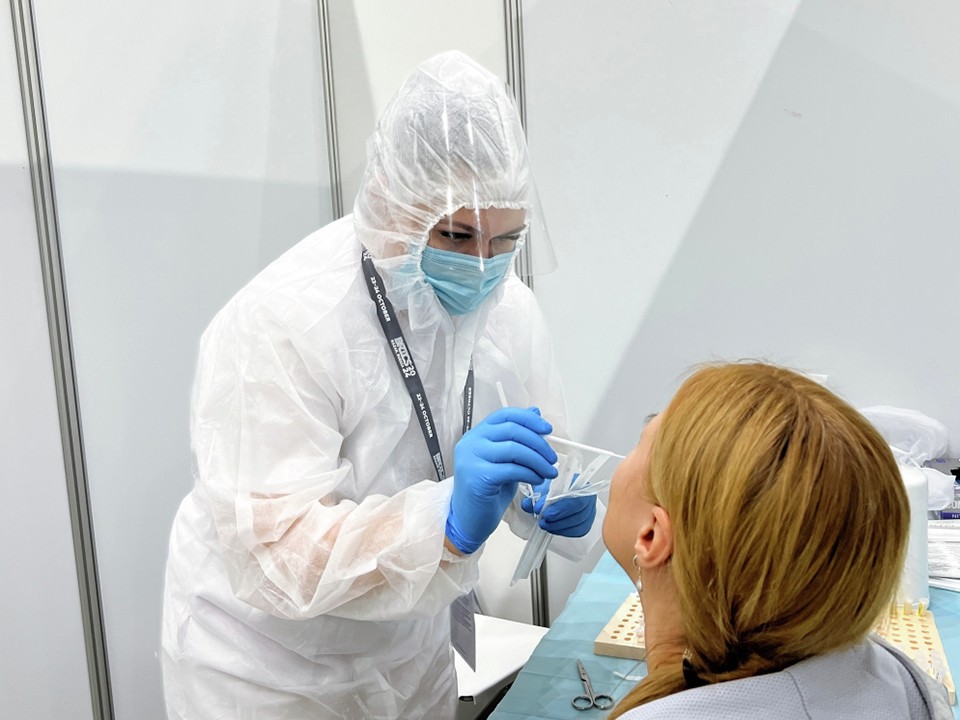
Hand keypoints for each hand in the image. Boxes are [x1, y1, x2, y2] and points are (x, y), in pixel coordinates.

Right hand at [445, 407, 557, 553]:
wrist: (468, 521)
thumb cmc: (487, 491)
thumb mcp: (504, 460)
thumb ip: (516, 439)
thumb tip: (536, 412)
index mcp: (476, 434)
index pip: (504, 415)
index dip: (528, 419)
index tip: (548, 429)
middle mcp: (470, 442)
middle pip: (512, 430)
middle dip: (538, 443)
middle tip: (552, 458)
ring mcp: (471, 459)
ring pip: (514, 449)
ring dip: (538, 460)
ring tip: (549, 472)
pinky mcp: (478, 477)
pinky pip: (512, 469)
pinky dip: (530, 474)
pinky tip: (538, 480)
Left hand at [521, 475, 597, 537]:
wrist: (559, 493)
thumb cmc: (553, 488)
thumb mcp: (543, 487)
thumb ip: (536, 496)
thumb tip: (528, 505)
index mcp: (580, 483)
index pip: (575, 496)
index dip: (559, 506)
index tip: (541, 509)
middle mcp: (588, 496)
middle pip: (578, 512)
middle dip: (557, 517)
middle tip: (542, 520)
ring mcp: (590, 511)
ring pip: (578, 523)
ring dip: (558, 526)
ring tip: (544, 524)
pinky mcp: (587, 523)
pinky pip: (578, 531)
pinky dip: (563, 531)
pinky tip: (553, 528)